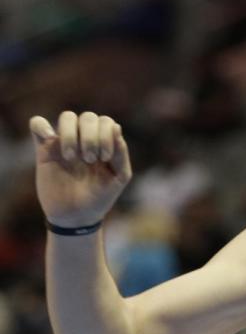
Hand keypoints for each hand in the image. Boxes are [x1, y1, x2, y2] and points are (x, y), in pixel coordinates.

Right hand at [31, 111, 132, 227]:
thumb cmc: (101, 197)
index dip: (105, 135)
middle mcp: (85, 139)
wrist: (76, 216)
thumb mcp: (119, 177)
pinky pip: (37, 124)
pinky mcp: (44, 150)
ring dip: (70, 134)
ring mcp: (65, 143)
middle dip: (90, 137)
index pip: (106, 122)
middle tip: (89, 159)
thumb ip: (120, 153)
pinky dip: (41, 125)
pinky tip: (49, 139)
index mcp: (105, 143)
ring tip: (72, 157)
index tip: (104, 158)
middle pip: (88, 117)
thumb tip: (116, 126)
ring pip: (67, 117)